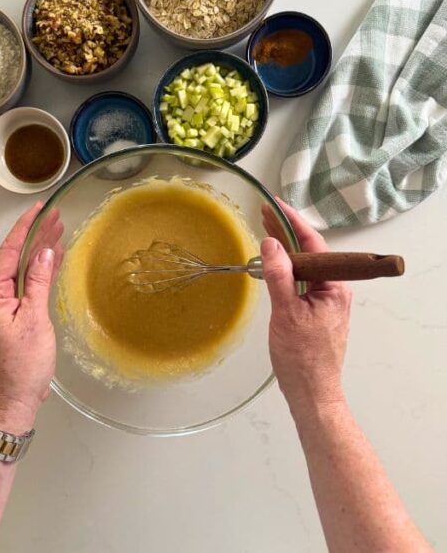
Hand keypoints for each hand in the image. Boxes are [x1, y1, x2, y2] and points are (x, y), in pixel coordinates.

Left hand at [0, 203, 63, 434]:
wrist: (12, 400)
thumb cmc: (21, 368)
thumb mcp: (34, 320)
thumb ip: (38, 283)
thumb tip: (44, 254)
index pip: (8, 252)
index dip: (25, 229)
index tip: (39, 210)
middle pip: (13, 258)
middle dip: (35, 237)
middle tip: (55, 218)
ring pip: (18, 271)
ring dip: (37, 253)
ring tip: (57, 232)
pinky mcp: (5, 317)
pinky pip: (20, 286)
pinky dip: (35, 273)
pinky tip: (49, 261)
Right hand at [261, 199, 350, 413]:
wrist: (311, 391)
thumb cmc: (302, 356)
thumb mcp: (287, 313)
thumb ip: (279, 276)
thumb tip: (270, 244)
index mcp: (334, 286)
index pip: (313, 244)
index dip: (293, 222)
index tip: (275, 205)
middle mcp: (334, 289)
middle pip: (309, 252)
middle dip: (286, 231)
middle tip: (263, 213)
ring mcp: (324, 300)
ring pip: (304, 266)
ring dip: (284, 248)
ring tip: (264, 230)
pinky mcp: (314, 311)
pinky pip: (300, 280)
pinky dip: (284, 268)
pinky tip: (271, 263)